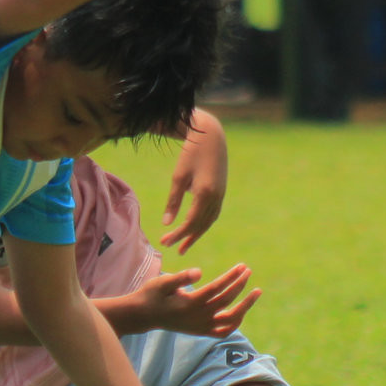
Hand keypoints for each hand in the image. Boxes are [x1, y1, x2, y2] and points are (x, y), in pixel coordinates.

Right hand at [121, 265, 256, 337]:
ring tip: (256, 292)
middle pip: (227, 300)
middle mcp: (199, 317)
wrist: (143, 315)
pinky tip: (241, 312)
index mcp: (191, 303)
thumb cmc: (152, 294)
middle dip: (240, 284)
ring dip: (245, 305)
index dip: (231, 277)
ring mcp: (201, 326)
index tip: (242, 266)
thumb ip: (181, 277)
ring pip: (231, 319)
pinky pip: (223, 331)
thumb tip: (199, 271)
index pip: (218, 288)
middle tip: (248, 270)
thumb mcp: (163, 282)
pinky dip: (235, 324)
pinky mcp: (200, 332)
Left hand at [159, 114, 226, 250]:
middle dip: (186, 238)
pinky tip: (196, 228)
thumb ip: (173, 201)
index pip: (190, 222)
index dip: (177, 234)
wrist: (211, 137)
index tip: (165, 242)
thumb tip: (167, 223)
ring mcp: (221, 195)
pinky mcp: (221, 191)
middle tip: (172, 248)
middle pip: (201, 225)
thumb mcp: (178, 177)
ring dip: (197, 234)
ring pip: (209, 221)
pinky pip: (213, 213)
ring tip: (184, 244)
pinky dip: (204, 224)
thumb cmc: (191, 154)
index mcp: (204, 194)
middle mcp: (216, 197)